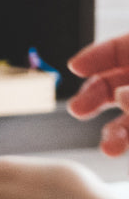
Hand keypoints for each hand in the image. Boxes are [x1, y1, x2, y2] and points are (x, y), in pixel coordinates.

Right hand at [67, 32, 128, 156]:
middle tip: (76, 111)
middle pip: (117, 85)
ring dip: (116, 132)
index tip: (75, 68)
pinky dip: (126, 139)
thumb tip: (121, 96)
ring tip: (109, 148)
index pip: (120, 50)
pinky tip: (117, 146)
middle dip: (94, 98)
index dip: (96, 56)